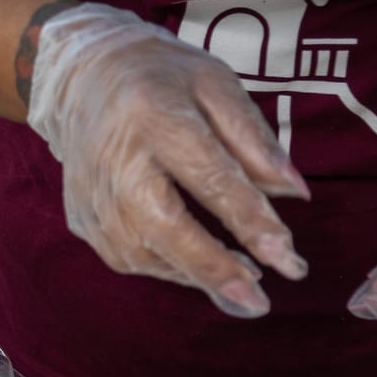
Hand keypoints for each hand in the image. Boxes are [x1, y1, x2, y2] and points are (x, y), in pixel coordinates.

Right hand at [26, 1, 309, 316]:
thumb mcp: (217, 85)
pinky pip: (124, 256)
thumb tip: (296, 194)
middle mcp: (114, 157)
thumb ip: (254, 140)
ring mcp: (90, 191)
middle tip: (258, 301)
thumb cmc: (162, 78)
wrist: (83, 75)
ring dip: (194, 273)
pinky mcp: (79, 215)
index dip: (249, 219)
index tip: (287, 258)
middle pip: (163, 225)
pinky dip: (165, 268)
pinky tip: (195, 265)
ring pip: (141, 251)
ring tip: (240, 278)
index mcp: (154, 114)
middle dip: (213, 267)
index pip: (208, 175)